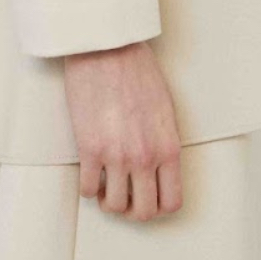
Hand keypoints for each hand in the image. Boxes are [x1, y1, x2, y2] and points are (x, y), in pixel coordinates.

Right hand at [62, 40, 182, 219]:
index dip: (158, 206)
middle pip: (144, 212)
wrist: (106, 48)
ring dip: (108, 200)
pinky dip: (88, 188)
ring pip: (114, 206)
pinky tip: (90, 173)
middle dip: (133, 209)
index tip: (148, 198)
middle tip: (125, 196)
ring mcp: (117, 155)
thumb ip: (163, 141)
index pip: (172, 201)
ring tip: (105, 184)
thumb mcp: (164, 107)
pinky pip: (88, 189)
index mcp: (168, 147)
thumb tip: (158, 164)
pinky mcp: (90, 149)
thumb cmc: (135, 68)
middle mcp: (145, 156)